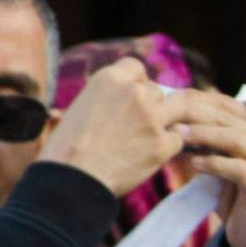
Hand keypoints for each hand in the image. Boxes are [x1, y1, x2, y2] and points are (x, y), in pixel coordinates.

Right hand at [37, 58, 187, 197]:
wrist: (72, 178)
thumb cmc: (68, 147)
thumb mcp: (81, 106)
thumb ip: (108, 96)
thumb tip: (123, 97)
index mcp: (109, 79)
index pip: (136, 68)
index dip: (137, 82)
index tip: (132, 97)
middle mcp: (134, 94)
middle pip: (157, 92)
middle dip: (152, 106)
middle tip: (138, 125)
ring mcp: (151, 118)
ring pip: (176, 109)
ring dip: (168, 121)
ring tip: (153, 135)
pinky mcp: (162, 144)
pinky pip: (178, 138)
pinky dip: (169, 146)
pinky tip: (153, 155)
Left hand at [175, 91, 245, 246]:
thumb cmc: (234, 191)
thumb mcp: (221, 156)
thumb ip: (209, 135)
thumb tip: (173, 108)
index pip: (230, 105)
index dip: (200, 100)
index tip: (170, 100)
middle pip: (231, 119)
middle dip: (196, 114)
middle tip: (167, 115)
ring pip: (235, 140)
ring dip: (203, 135)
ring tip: (177, 135)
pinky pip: (237, 169)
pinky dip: (213, 163)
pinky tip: (194, 163)